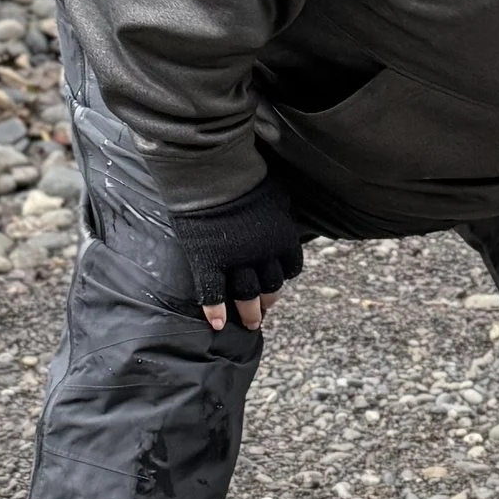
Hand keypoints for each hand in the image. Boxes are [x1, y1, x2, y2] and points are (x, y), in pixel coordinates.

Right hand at [170, 179, 304, 329]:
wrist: (214, 174)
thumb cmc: (246, 176)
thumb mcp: (275, 194)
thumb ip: (278, 212)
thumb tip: (282, 214)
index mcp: (283, 238)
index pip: (290, 267)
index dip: (283, 278)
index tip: (277, 285)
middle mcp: (264, 255)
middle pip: (271, 286)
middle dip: (268, 301)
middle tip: (264, 311)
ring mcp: (236, 261)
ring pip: (247, 296)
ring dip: (249, 313)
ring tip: (250, 324)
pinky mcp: (208, 263)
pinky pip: (213, 293)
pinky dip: (215, 311)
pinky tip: (216, 324)